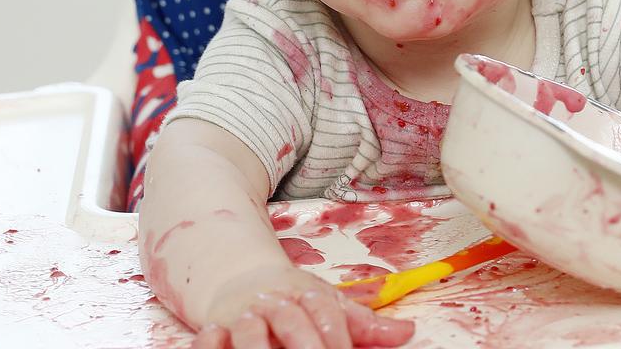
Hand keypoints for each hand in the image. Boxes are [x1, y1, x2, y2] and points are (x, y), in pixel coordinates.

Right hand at [192, 264, 414, 348]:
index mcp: (306, 294)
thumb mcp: (329, 304)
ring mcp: (242, 317)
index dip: (338, 338)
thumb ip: (364, 325)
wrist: (242, 279)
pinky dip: (215, 348)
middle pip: (291, 323)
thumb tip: (408, 333)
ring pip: (249, 334)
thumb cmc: (293, 299)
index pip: (326, 313)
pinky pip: (212, 343)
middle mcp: (274, 303)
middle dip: (306, 348)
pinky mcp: (215, 331)